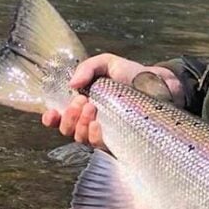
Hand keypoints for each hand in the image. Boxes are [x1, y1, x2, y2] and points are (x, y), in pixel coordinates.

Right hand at [41, 54, 183, 149]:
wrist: (158, 85)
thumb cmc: (131, 74)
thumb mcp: (107, 64)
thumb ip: (88, 68)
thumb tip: (72, 84)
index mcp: (83, 104)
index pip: (60, 118)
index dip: (50, 119)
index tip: (51, 113)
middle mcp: (90, 121)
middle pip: (67, 130)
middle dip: (68, 116)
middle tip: (82, 101)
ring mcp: (103, 133)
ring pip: (80, 138)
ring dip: (80, 123)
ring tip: (92, 107)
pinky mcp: (117, 142)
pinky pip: (98, 144)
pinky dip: (93, 134)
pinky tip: (97, 123)